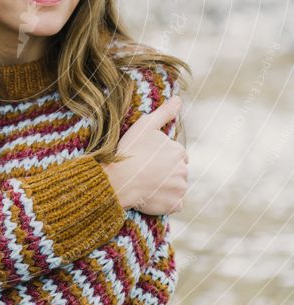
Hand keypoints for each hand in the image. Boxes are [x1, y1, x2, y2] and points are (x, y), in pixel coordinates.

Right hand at [101, 96, 188, 214]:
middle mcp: (184, 170)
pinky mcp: (173, 205)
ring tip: (147, 183)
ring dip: (167, 186)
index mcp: (179, 151)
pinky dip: (167, 202)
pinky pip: (175, 204)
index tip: (149, 158)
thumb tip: (178, 99)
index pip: (177, 155)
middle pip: (178, 171)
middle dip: (167, 171)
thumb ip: (164, 112)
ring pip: (177, 187)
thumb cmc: (131, 150)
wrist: (120, 179)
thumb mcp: (146, 125)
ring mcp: (179, 189)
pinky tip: (153, 196)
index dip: (163, 156)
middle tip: (147, 171)